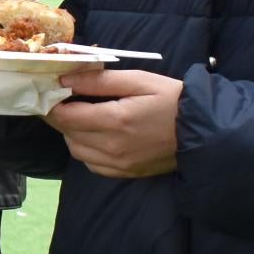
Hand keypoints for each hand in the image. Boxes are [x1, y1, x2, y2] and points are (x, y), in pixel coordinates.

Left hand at [45, 67, 182, 177]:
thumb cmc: (172, 99)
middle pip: (66, 132)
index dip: (50, 102)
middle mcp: (111, 147)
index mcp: (114, 121)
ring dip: (72, 132)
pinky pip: (91, 163)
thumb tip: (64, 79)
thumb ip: (99, 81)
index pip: (64, 115)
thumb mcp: (138, 80)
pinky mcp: (124, 173)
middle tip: (65, 98)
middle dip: (60, 115)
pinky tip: (98, 134)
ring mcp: (117, 164)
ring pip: (75, 150)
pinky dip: (86, 149)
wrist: (203, 131)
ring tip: (84, 115)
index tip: (49, 89)